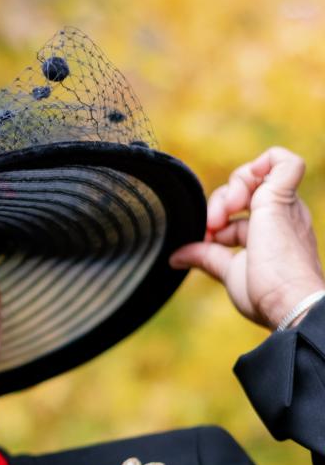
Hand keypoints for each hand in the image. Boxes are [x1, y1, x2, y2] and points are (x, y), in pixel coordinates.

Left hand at [169, 147, 324, 329]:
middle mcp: (281, 216)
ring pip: (254, 174)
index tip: (206, 240)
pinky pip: (284, 161)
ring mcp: (283, 206)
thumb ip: (206, 257)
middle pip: (241, 191)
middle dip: (217, 205)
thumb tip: (177, 257)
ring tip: (221, 216)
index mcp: (271, 232)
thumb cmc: (266, 294)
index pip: (237, 214)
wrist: (287, 302)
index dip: (215, 223)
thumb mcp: (229, 271)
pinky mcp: (281, 199)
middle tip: (211, 228)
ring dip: (229, 189)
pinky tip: (241, 189)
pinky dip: (262, 163)